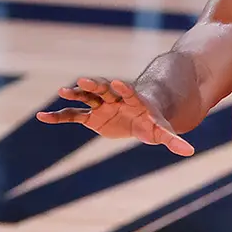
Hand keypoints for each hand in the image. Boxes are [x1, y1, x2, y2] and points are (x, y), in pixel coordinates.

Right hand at [35, 77, 194, 155]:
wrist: (140, 117)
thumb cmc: (152, 121)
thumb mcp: (161, 131)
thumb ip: (173, 140)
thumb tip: (190, 152)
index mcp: (132, 99)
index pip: (127, 92)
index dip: (123, 88)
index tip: (118, 83)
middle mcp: (114, 99)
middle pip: (104, 89)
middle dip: (95, 85)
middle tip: (85, 80)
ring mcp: (100, 105)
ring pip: (86, 98)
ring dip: (76, 94)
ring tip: (62, 91)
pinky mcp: (91, 117)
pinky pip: (72, 116)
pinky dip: (58, 117)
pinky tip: (41, 117)